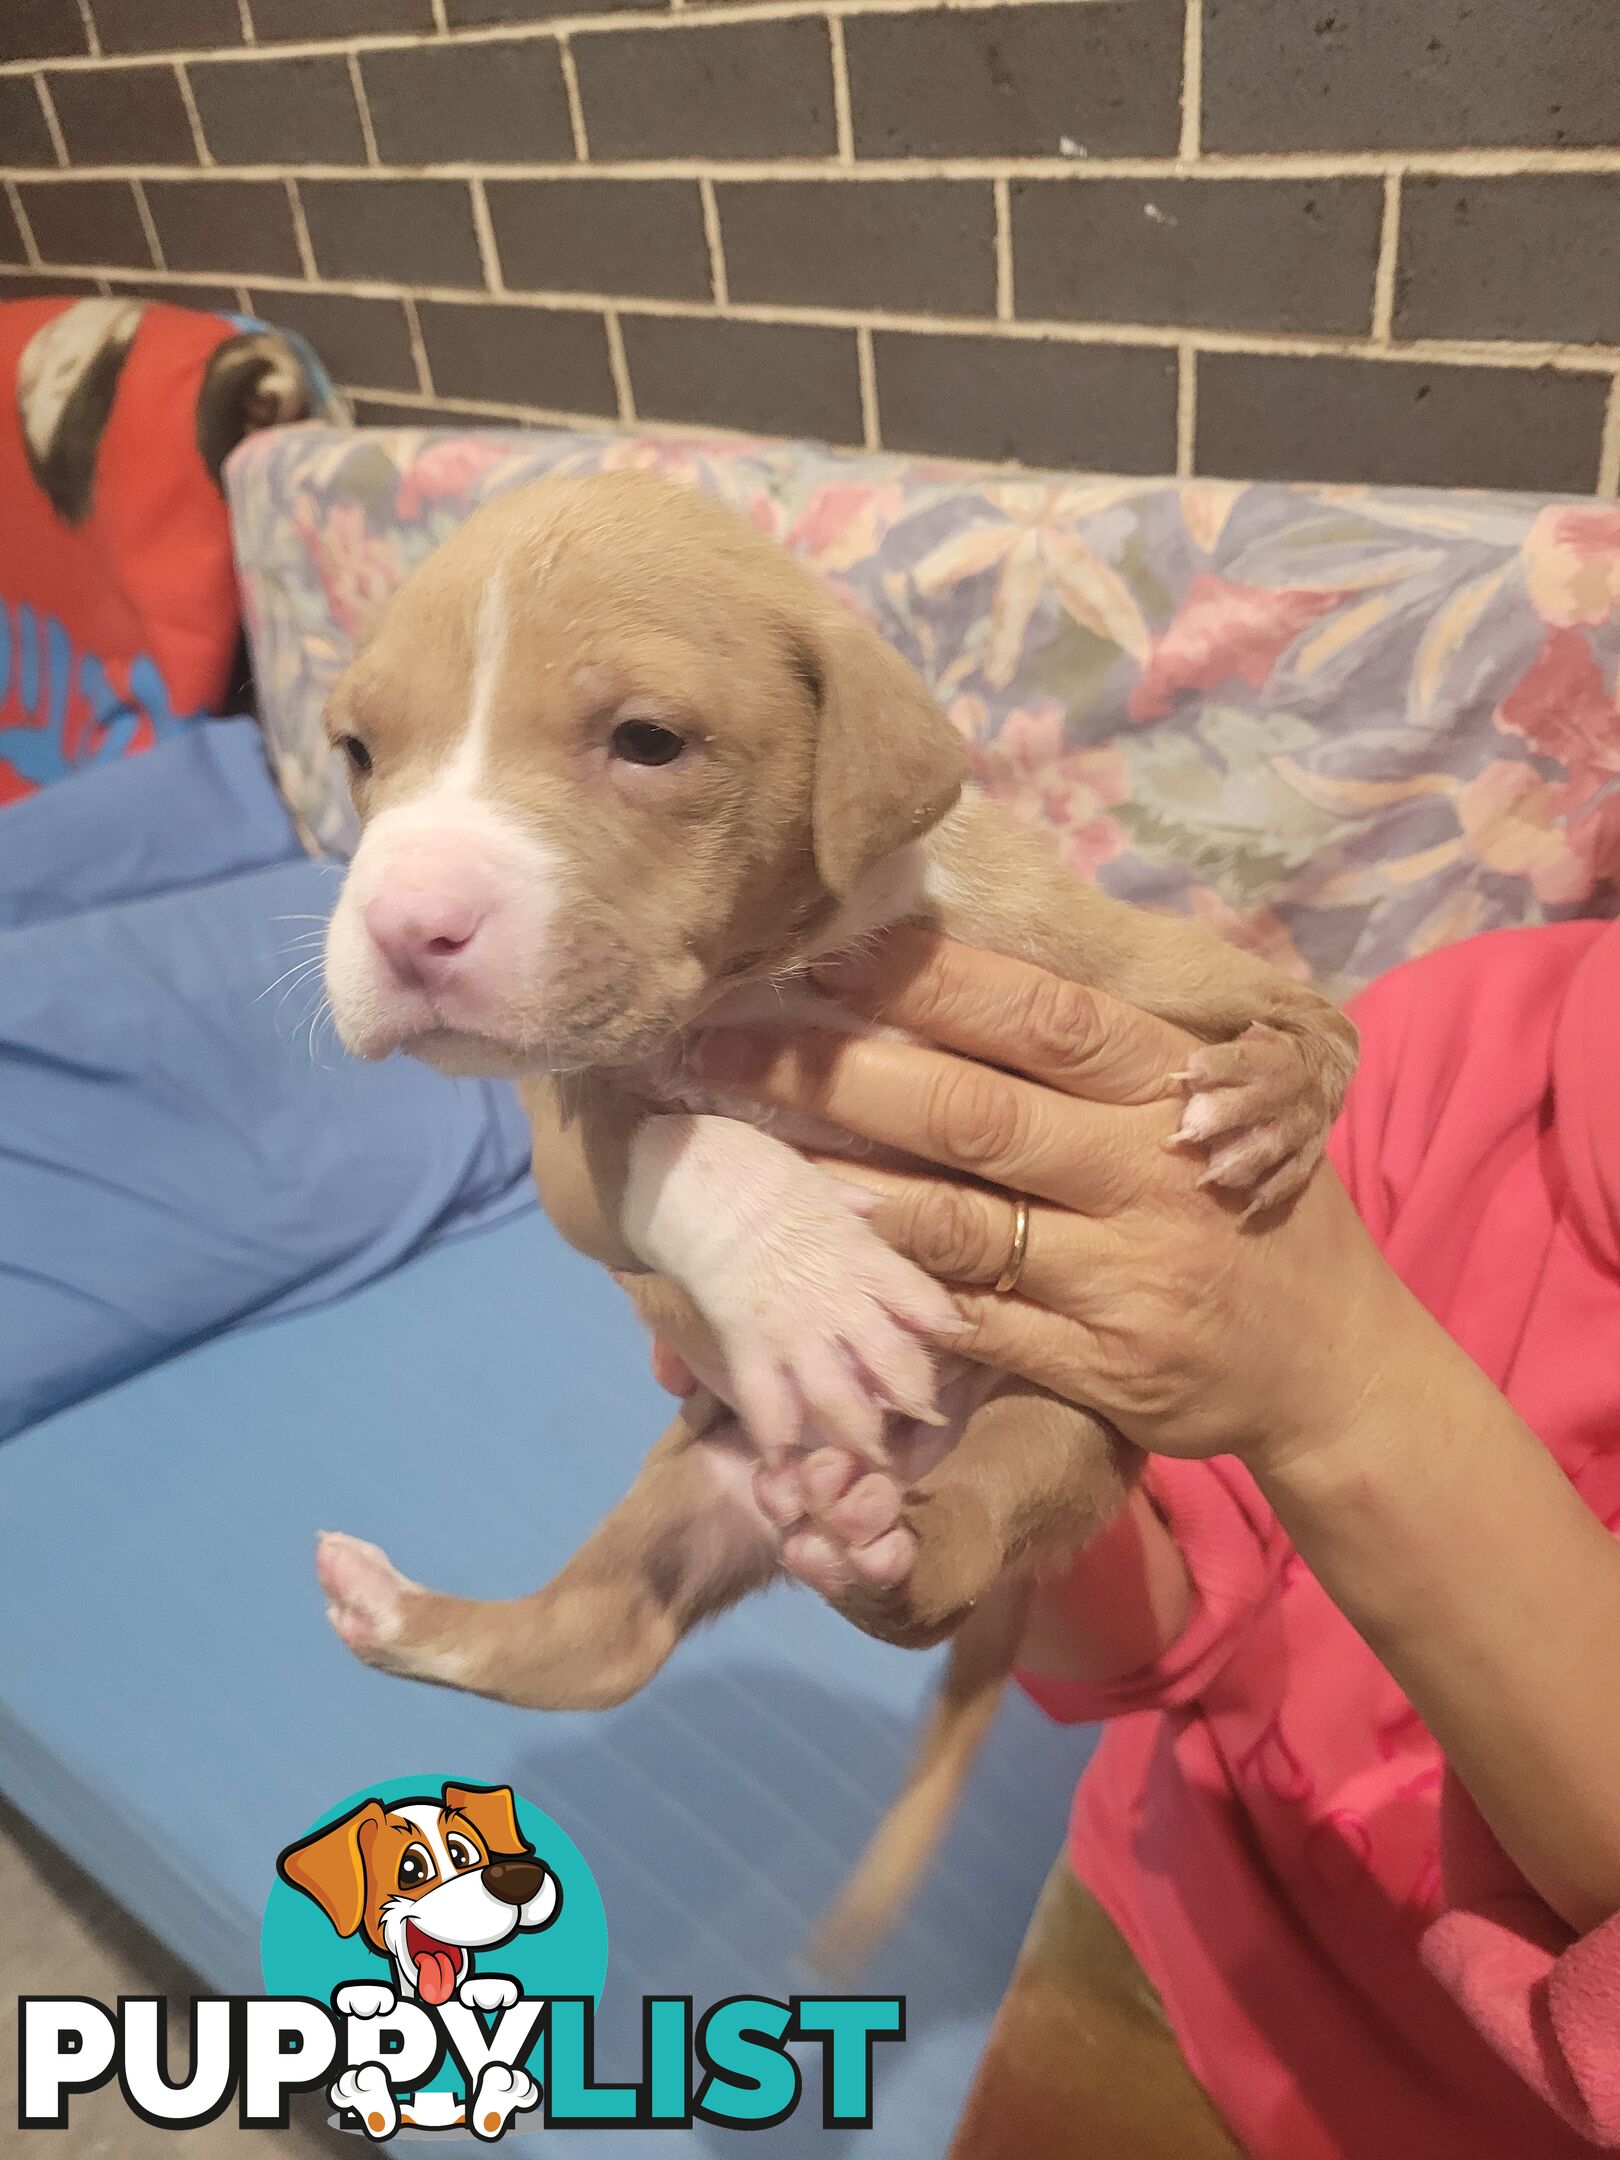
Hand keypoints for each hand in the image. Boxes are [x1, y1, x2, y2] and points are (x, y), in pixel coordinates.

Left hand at [684, 928, 1414, 1474]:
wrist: (1335, 1366)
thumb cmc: (1254, 1210)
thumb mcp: (1220, 1101)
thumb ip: (1108, 1052)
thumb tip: (967, 972)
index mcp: (1173, 1086)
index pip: (1036, 1015)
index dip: (923, 980)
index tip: (821, 951)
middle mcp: (1147, 1171)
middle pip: (970, 1107)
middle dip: (835, 1068)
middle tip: (723, 1037)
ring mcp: (1122, 1275)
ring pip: (956, 1217)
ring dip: (838, 1175)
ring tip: (740, 1137)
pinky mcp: (1096, 1366)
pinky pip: (972, 1319)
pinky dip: (891, 1285)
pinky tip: (817, 1253)